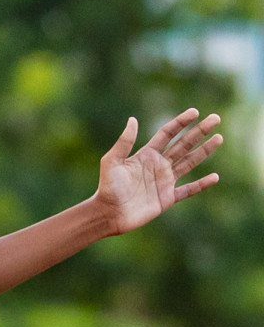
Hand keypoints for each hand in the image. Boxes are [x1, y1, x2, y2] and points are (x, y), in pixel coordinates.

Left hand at [95, 108, 221, 235]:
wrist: (107, 214)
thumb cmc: (107, 187)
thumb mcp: (112, 162)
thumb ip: (124, 142)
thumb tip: (133, 119)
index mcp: (146, 155)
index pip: (167, 134)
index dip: (180, 123)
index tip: (195, 112)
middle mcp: (158, 165)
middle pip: (183, 145)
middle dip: (199, 132)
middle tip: (215, 118)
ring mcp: (164, 181)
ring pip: (189, 163)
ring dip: (204, 151)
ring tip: (219, 138)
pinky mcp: (167, 198)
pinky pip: (188, 190)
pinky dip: (201, 184)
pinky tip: (215, 177)